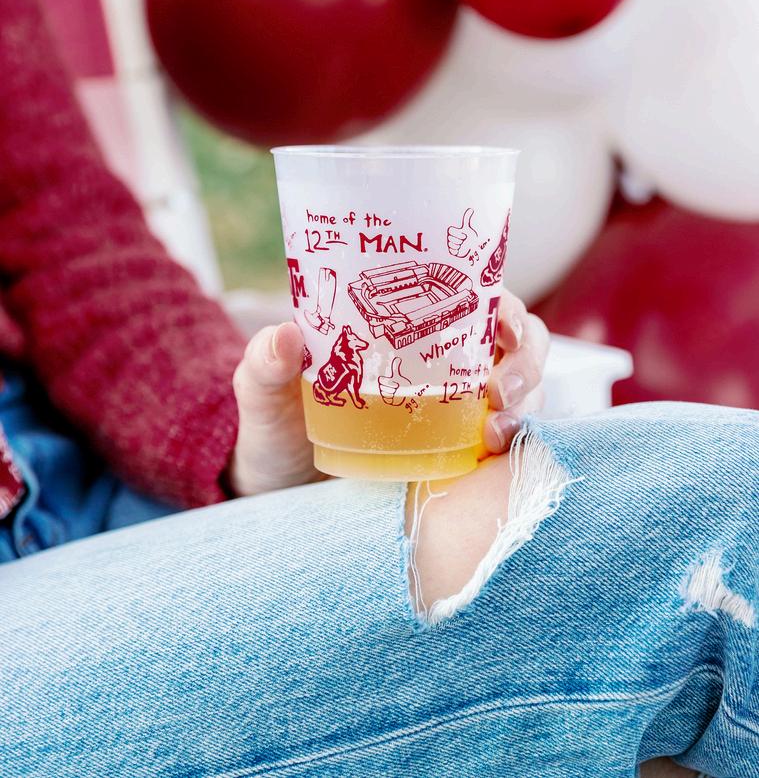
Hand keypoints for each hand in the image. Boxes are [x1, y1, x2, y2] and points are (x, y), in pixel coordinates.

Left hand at [228, 288, 548, 496]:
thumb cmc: (278, 429)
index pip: (479, 301)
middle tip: (498, 392)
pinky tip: (498, 463)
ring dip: (525, 409)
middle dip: (526, 362)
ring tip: (496, 436)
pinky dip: (518, 451)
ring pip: (525, 396)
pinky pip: (510, 449)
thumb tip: (285, 337)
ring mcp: (461, 414)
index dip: (507, 306)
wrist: (279, 495)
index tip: (504, 323)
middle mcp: (448, 367)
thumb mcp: (265, 394)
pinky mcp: (463, 461)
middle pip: (518, 347)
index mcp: (412, 331)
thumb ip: (265, 365)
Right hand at [447, 207, 476, 258]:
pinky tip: (460, 250)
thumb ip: (467, 218)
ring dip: (459, 246)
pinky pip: (452, 251)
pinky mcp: (451, 251)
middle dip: (460, 240)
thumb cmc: (470, 237)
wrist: (472, 246)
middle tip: (464, 240)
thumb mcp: (468, 228)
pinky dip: (458, 251)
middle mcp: (450, 237)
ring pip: (452, 245)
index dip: (458, 233)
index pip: (450, 231)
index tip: (464, 235)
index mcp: (452, 231)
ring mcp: (450, 244)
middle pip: (451, 238)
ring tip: (462, 245)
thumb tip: (471, 209)